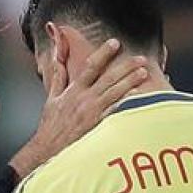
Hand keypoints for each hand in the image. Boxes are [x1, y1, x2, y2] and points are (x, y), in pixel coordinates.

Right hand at [9, 38, 148, 178]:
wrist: (48, 148)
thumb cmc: (50, 126)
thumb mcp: (51, 99)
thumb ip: (57, 77)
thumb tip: (56, 59)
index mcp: (73, 90)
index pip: (90, 66)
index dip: (103, 53)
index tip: (115, 43)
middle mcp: (84, 99)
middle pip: (108, 78)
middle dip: (125, 66)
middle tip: (140, 57)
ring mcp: (92, 112)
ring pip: (115, 92)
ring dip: (130, 81)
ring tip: (143, 72)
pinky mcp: (97, 125)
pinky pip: (114, 111)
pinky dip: (125, 102)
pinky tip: (136, 95)